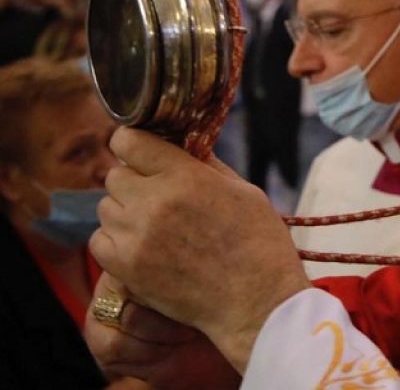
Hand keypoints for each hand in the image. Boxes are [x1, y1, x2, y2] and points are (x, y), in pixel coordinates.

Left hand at [91, 130, 310, 372]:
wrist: (255, 300)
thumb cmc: (258, 242)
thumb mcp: (243, 190)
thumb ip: (206, 165)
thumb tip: (184, 146)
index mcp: (185, 176)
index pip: (130, 141)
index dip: (133, 142)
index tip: (140, 149)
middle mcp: (153, 202)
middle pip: (114, 175)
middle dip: (133, 179)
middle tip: (155, 192)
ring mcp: (136, 237)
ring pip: (105, 207)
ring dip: (124, 210)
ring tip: (152, 223)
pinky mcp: (126, 268)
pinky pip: (98, 241)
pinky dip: (114, 240)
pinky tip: (140, 245)